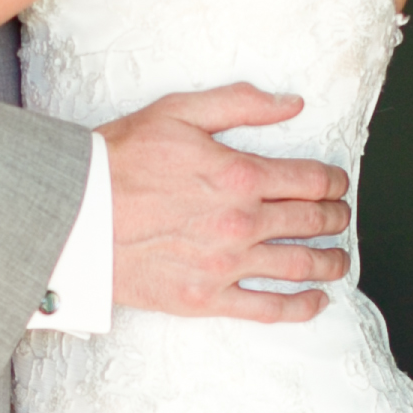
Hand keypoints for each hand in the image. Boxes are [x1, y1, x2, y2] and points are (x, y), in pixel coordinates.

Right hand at [102, 87, 351, 322]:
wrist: (72, 215)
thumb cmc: (118, 160)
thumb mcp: (178, 112)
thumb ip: (240, 104)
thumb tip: (292, 104)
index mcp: (240, 175)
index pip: (310, 179)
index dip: (333, 181)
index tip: (336, 183)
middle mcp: (241, 223)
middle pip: (311, 222)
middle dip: (335, 218)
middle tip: (340, 218)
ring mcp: (226, 265)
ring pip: (299, 266)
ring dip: (330, 262)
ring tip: (339, 260)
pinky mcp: (205, 299)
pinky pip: (268, 309)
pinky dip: (301, 306)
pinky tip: (316, 300)